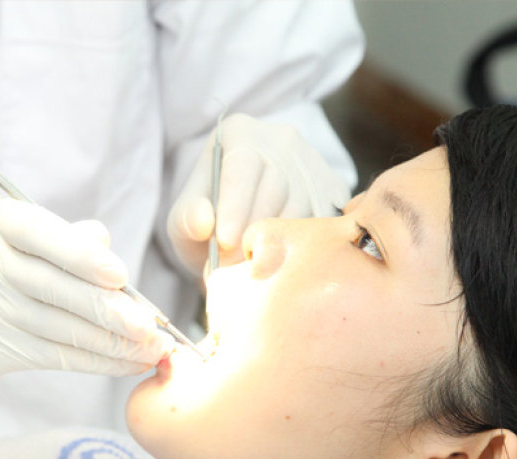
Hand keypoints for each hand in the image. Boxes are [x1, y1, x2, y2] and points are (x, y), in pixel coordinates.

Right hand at [0, 192, 171, 401]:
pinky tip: (127, 364)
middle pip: (52, 287)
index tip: (120, 277)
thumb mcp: (17, 234)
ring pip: (58, 328)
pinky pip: (53, 356)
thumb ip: (63, 235)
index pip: (38, 232)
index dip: (81, 257)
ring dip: (113, 343)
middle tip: (152, 328)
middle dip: (108, 310)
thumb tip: (107, 246)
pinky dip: (97, 361)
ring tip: (153, 350)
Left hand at [167, 113, 350, 274]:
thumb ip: (186, 220)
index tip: (225, 240)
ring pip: (303, 207)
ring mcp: (312, 162)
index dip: (235, 206)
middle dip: (254, 231)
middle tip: (235, 266)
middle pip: (276, 187)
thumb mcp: (183, 221)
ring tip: (255, 265)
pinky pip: (324, 220)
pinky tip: (283, 259)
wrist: (240, 223)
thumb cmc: (208, 220)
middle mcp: (281, 140)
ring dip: (279, 242)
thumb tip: (202, 220)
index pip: (242, 165)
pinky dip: (304, 245)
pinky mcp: (333, 187)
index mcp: (239, 133)